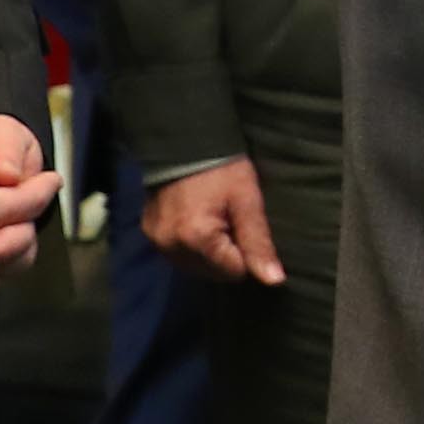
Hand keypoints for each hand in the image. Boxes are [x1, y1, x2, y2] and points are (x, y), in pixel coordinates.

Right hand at [145, 155, 282, 284]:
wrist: (184, 142)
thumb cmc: (222, 169)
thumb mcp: (248, 202)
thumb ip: (258, 243)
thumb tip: (274, 281)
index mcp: (196, 239)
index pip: (233, 272)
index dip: (246, 252)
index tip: (243, 225)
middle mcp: (171, 246)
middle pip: (213, 273)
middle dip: (227, 254)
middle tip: (229, 219)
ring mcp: (156, 241)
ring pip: (195, 267)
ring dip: (209, 253)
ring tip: (214, 219)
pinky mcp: (149, 234)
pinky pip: (178, 255)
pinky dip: (192, 246)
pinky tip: (198, 223)